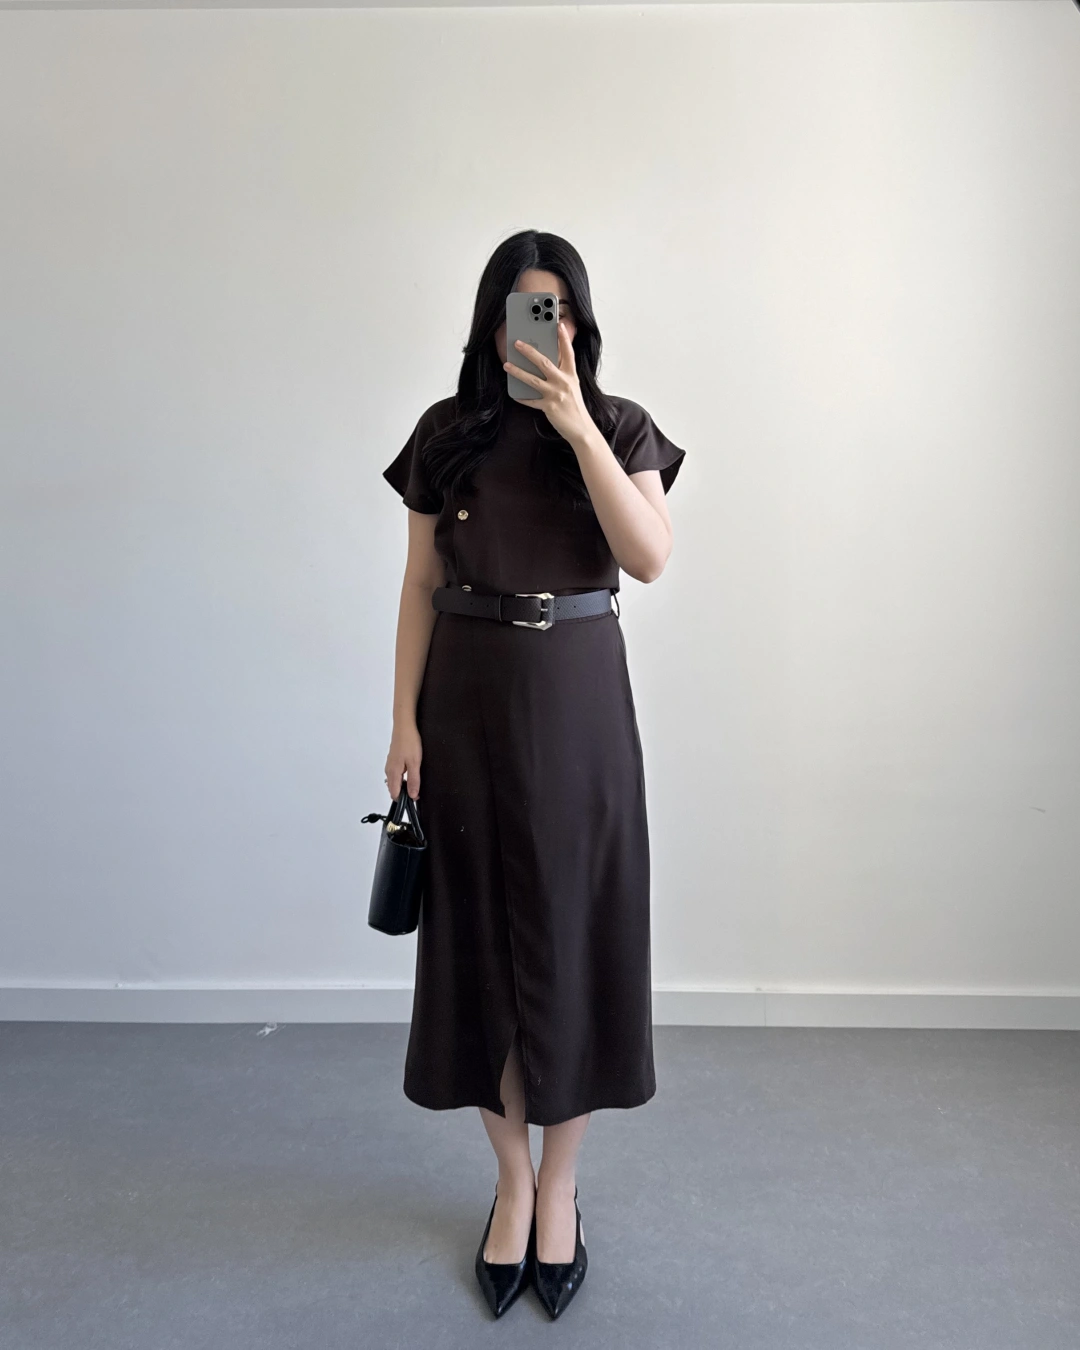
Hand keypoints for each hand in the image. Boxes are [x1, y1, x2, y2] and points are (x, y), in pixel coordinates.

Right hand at [385, 724, 421, 799]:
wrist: (404, 726)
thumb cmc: (409, 742)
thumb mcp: (415, 763)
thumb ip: (414, 780)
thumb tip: (413, 795)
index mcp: (393, 773)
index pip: (394, 794)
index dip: (404, 799)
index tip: (414, 799)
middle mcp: (389, 770)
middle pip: (394, 788)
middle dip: (404, 793)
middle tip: (417, 791)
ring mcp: (390, 764)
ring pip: (395, 781)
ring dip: (403, 785)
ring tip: (415, 781)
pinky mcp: (393, 759)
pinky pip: (396, 773)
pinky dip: (402, 777)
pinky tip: (410, 772)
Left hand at [503, 320, 596, 445]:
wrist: (582, 429)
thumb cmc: (575, 407)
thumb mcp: (572, 386)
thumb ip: (562, 374)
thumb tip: (546, 363)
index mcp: (571, 375)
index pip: (568, 352)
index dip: (563, 338)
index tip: (557, 324)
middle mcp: (564, 382)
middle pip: (544, 362)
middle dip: (529, 351)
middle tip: (517, 343)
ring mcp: (556, 395)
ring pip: (533, 379)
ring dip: (518, 371)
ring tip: (507, 365)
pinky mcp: (549, 407)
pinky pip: (531, 400)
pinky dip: (521, 397)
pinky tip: (513, 393)